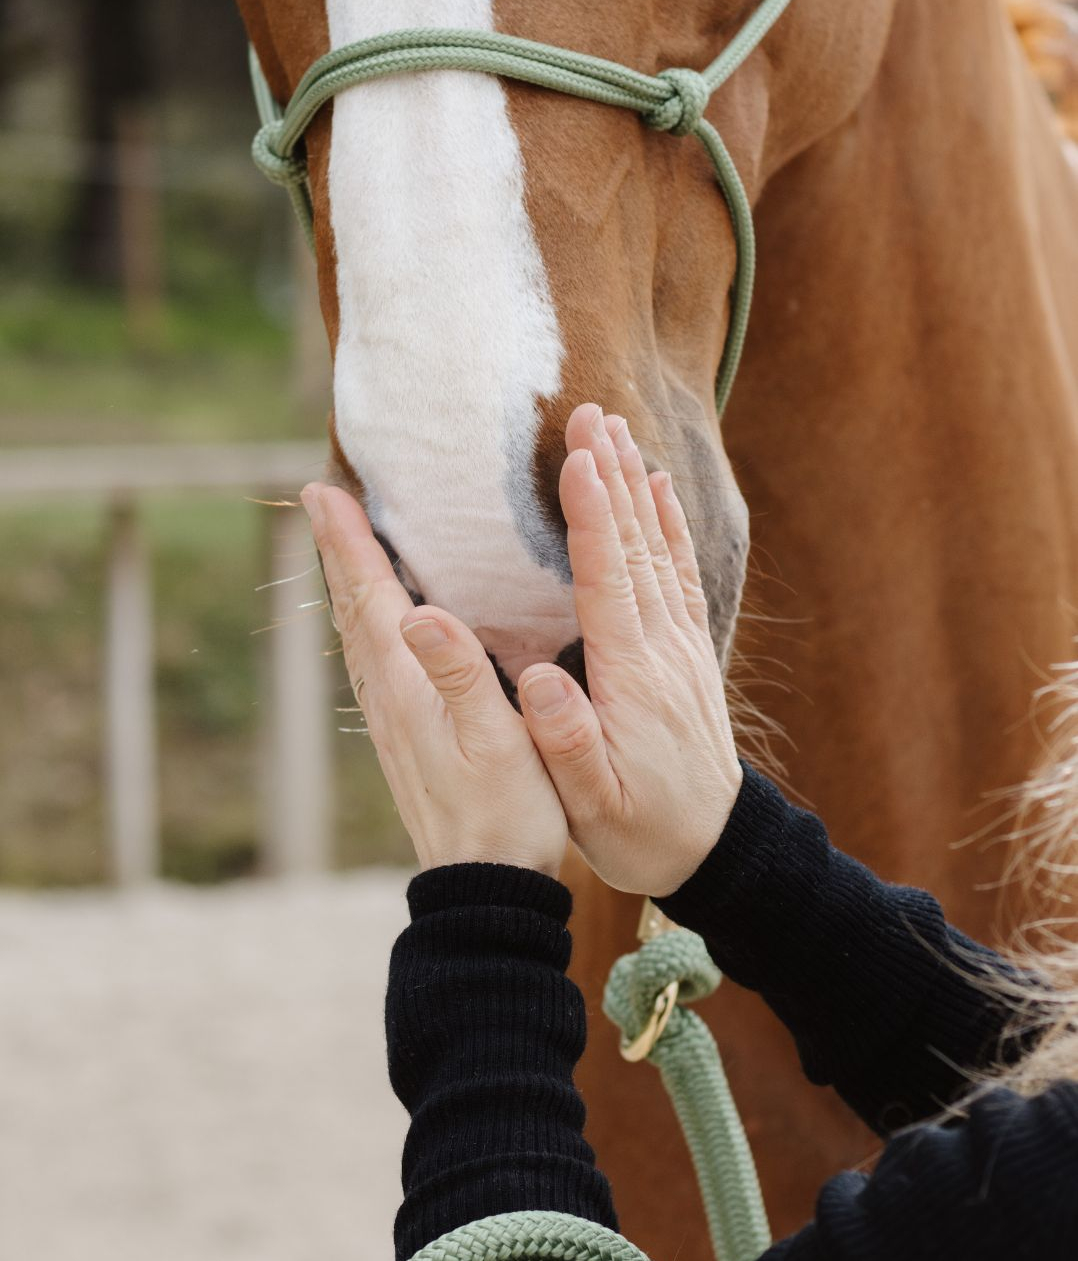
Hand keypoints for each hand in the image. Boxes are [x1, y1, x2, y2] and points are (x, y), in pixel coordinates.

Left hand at [301, 484, 567, 877]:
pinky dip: (370, 627)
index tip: (323, 492)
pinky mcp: (407, 741)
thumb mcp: (496, 740)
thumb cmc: (507, 814)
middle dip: (338, 553)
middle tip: (322, 503)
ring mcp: (394, 723)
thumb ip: (460, 674)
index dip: (348, 544)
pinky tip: (385, 629)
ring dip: (349, 588)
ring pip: (360, 638)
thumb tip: (415, 613)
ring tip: (345, 550)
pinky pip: (377, 664)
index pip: (370, 599)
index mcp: (410, 688)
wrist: (486, 888)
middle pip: (353, 611)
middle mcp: (390, 700)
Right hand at [517, 404, 742, 896]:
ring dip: (637, 485)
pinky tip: (657, 488)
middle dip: (611, 476)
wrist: (714, 847)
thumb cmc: (642, 829)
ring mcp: (680, 645)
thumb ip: (565, 742)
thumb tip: (536, 679)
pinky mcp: (686, 650)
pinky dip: (669, 523)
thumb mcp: (593, 804)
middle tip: (588, 413)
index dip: (592, 518)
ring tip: (614, 429)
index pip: (609, 580)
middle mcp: (661, 647)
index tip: (575, 459)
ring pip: (659, 548)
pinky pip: (680, 572)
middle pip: (637, 545)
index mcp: (630, 677)